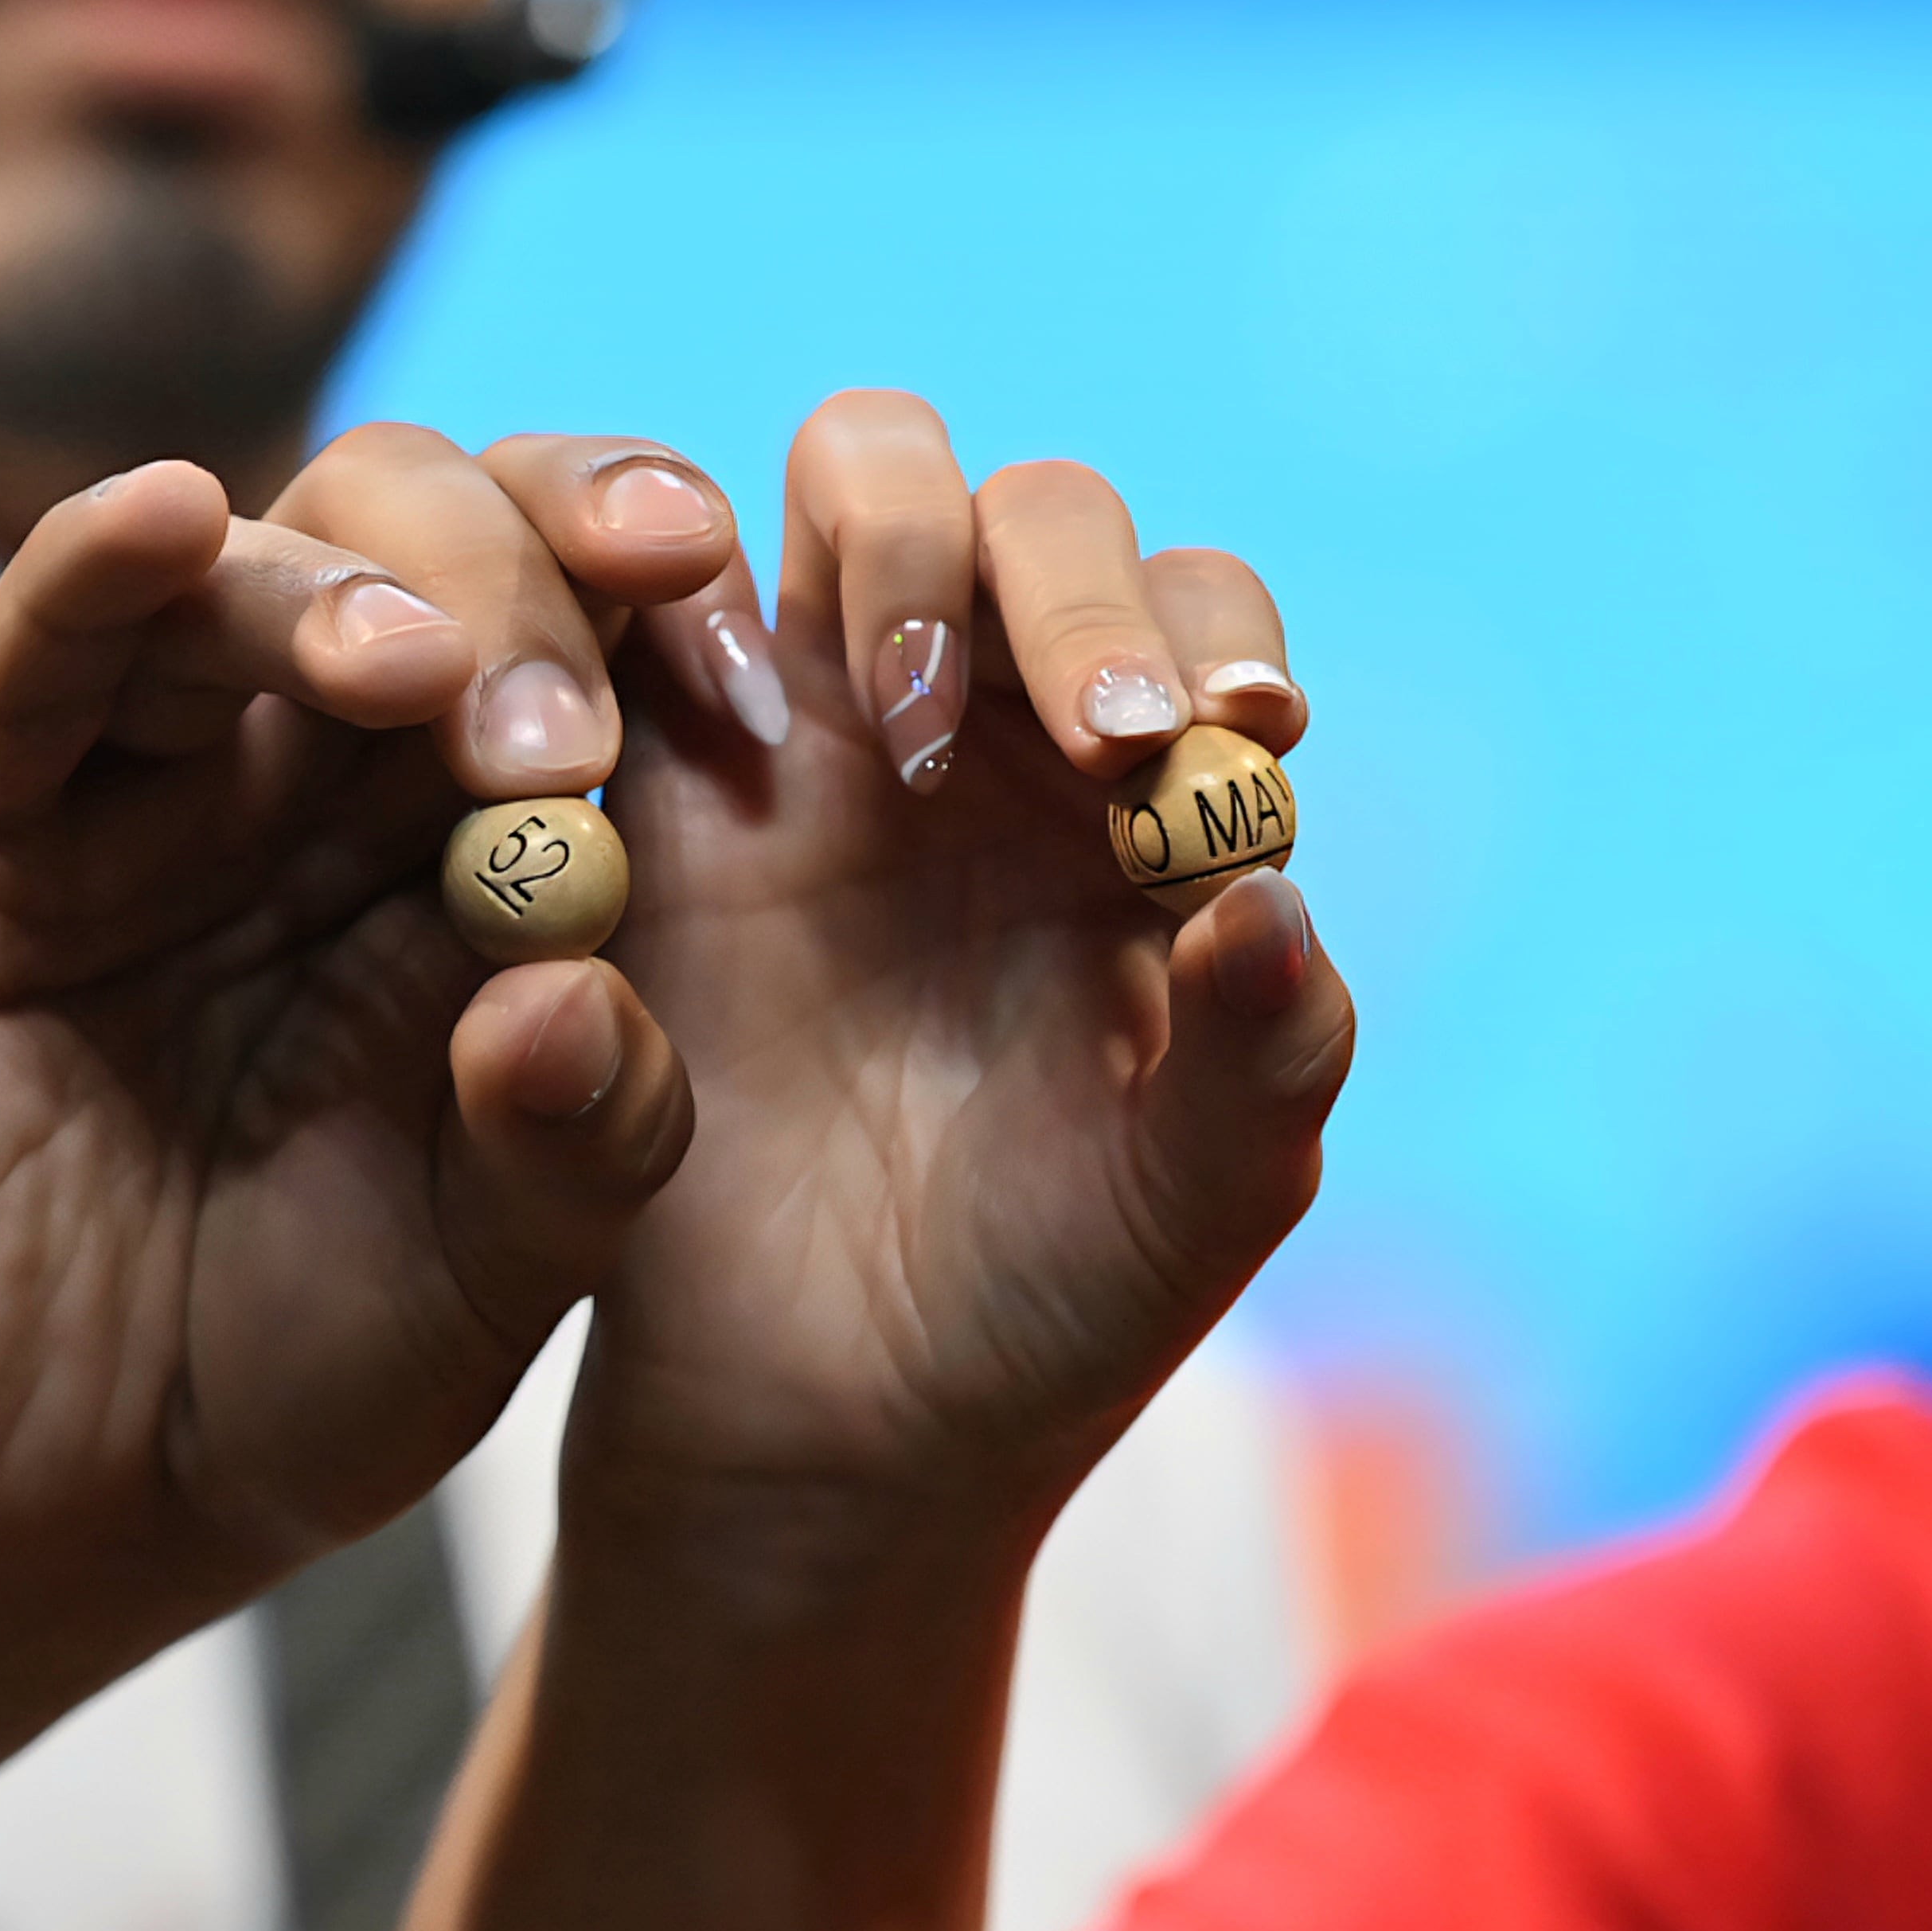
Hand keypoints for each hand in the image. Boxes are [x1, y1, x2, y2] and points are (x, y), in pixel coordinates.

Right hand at [0, 432, 723, 1755]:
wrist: (62, 1511)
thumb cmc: (295, 1374)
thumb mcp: (495, 1273)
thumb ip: (587, 1134)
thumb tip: (584, 975)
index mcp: (465, 839)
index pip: (582, 624)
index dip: (660, 599)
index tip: (749, 659)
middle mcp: (303, 774)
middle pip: (423, 545)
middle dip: (521, 584)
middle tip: (572, 728)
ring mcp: (132, 790)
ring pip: (239, 570)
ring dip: (340, 585)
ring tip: (416, 672)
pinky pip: (28, 656)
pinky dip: (95, 565)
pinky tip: (174, 517)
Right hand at [590, 395, 1358, 1532]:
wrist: (814, 1436)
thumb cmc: (1038, 1313)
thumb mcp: (1198, 1202)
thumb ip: (1271, 1049)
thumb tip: (1275, 881)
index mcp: (1137, 804)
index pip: (1194, 615)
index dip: (1204, 633)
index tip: (1213, 742)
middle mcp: (985, 735)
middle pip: (1026, 516)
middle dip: (1065, 582)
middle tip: (1084, 742)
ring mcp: (812, 736)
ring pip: (856, 494)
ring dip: (898, 547)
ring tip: (904, 738)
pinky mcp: (656, 776)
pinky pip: (663, 610)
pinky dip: (700, 601)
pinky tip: (743, 744)